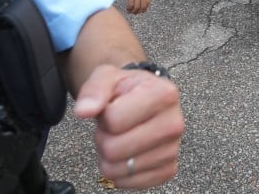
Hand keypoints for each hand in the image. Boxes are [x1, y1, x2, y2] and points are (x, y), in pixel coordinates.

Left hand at [74, 64, 183, 189]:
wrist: (143, 98)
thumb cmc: (125, 89)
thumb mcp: (107, 77)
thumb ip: (94, 90)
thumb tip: (83, 111)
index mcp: (164, 94)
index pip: (114, 120)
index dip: (104, 116)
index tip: (113, 107)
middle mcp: (174, 123)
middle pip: (114, 149)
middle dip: (103, 138)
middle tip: (112, 127)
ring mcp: (173, 149)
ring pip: (119, 169)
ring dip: (109, 156)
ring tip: (120, 137)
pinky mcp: (168, 170)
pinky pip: (129, 184)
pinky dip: (120, 173)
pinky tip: (127, 153)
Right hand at [121, 0, 150, 13]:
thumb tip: (142, 0)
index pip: (147, 4)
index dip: (144, 9)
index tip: (140, 11)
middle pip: (142, 7)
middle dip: (138, 11)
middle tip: (134, 13)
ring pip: (136, 7)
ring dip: (133, 11)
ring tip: (130, 11)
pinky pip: (131, 5)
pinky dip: (129, 9)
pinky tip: (127, 9)